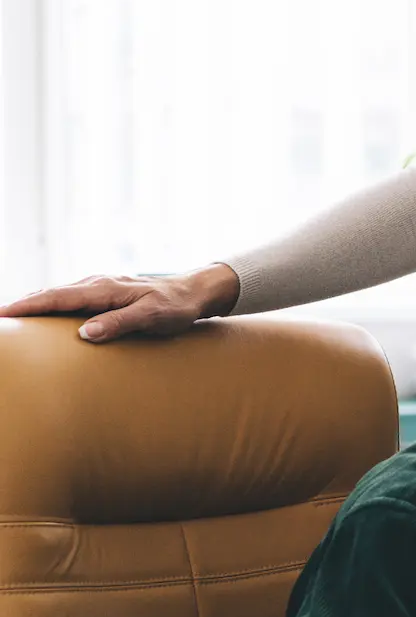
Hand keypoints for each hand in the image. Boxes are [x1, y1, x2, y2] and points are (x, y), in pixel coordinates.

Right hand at [0, 263, 239, 341]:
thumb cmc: (176, 308)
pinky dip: (50, 301)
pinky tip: (42, 311)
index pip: (57, 297)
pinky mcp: (104, 291)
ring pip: (58, 292)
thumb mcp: (152, 318)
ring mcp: (100, 286)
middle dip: (22, 303)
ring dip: (33, 301)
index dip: (28, 305)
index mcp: (104, 289)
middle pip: (51, 292)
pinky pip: (70, 296)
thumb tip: (84, 333)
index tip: (3, 313)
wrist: (195, 292)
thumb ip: (119, 324)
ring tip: (10, 314)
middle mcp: (97, 283)